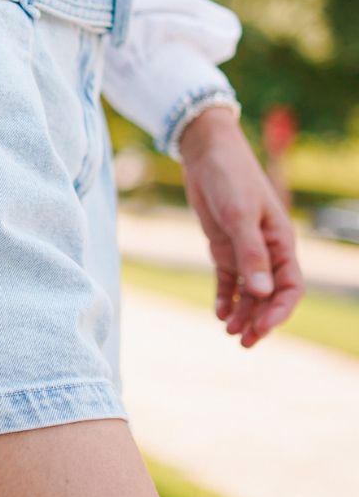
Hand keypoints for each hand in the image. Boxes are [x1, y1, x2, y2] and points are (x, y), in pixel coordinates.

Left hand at [180, 106, 302, 347]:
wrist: (206, 154)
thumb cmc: (230, 179)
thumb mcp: (239, 216)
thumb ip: (250, 253)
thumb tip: (263, 293)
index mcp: (281, 243)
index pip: (290, 287)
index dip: (279, 311)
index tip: (261, 329)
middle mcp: (266, 250)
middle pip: (271, 294)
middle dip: (261, 319)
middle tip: (244, 342)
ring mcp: (244, 249)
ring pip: (250, 290)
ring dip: (243, 312)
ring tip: (229, 332)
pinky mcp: (223, 245)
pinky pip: (229, 278)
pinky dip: (226, 296)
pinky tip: (219, 313)